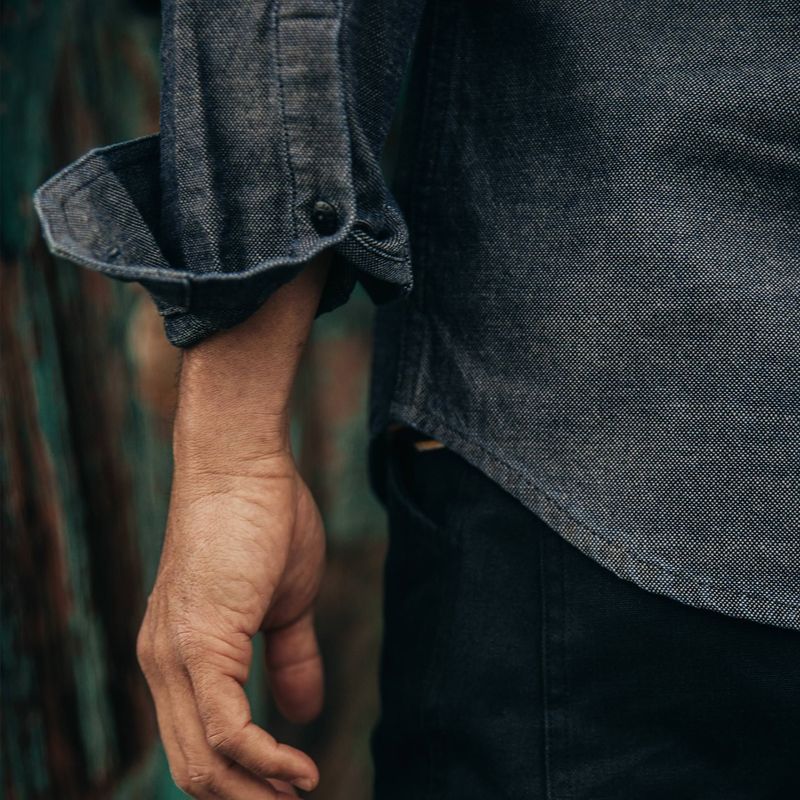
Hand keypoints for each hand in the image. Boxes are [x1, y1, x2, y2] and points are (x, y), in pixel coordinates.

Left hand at [137, 448, 325, 798]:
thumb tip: (304, 712)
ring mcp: (174, 657)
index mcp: (180, 657)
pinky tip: (300, 771)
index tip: (290, 791)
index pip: (199, 744)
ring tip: (299, 797)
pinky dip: (264, 761)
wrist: (242, 463)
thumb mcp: (287, 603)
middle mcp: (163, 665)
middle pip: (194, 768)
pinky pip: (226, 728)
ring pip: (203, 761)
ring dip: (255, 794)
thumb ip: (290, 657)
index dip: (244, 780)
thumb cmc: (265, 520)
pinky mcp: (198, 643)